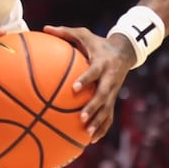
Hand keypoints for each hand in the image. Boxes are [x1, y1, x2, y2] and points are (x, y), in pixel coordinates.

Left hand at [42, 25, 133, 142]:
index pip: (94, 73)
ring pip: (108, 109)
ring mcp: (113, 91)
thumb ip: (65, 32)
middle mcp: (110, 79)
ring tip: (87, 134)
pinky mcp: (113, 98)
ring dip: (98, 122)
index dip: (85, 80)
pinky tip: (91, 140)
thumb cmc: (97, 42)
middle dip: (94, 107)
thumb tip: (44, 28)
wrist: (124, 52)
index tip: (74, 88)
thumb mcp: (84, 33)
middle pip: (103, 95)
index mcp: (102, 63)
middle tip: (81, 117)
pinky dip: (102, 128)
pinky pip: (109, 116)